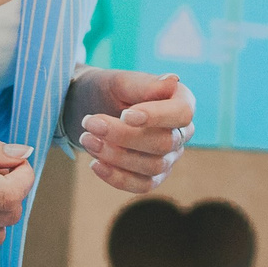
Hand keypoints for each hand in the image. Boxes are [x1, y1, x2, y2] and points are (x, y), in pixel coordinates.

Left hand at [70, 70, 193, 193]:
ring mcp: (169, 157)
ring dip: (116, 156)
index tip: (125, 115)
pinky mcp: (153, 177)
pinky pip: (142, 186)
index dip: (157, 116)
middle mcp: (180, 132)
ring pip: (153, 166)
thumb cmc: (105, 90)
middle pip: (164, 142)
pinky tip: (95, 164)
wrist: (85, 110)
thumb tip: (172, 80)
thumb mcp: (118, 82)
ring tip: (87, 139)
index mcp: (179, 101)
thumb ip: (144, 84)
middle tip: (90, 123)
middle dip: (124, 136)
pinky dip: (117, 178)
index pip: (182, 113)